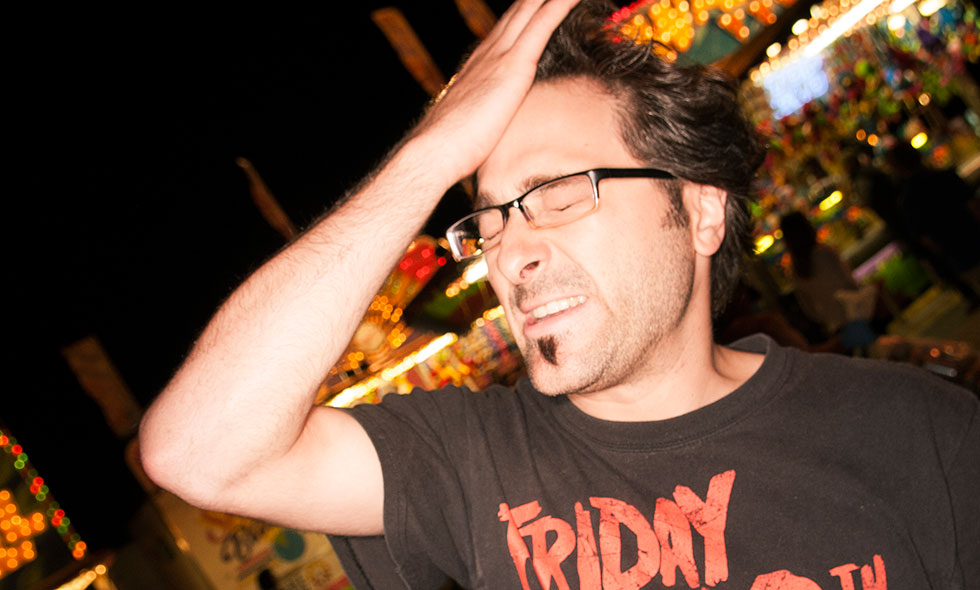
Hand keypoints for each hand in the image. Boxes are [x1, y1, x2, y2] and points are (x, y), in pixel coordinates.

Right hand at [410, 0, 579, 182]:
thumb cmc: (450, 149)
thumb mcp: (472, 126)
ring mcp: (500, 55)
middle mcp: (489, 51)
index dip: (528, 10)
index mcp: (480, 65)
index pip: (510, 27)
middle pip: (521, 9)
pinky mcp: (513, 65)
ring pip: (532, 8)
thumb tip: (488, 131)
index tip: (541, 5)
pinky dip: (562, 4)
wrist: (433, 151)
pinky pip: (543, 23)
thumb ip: (484, 118)